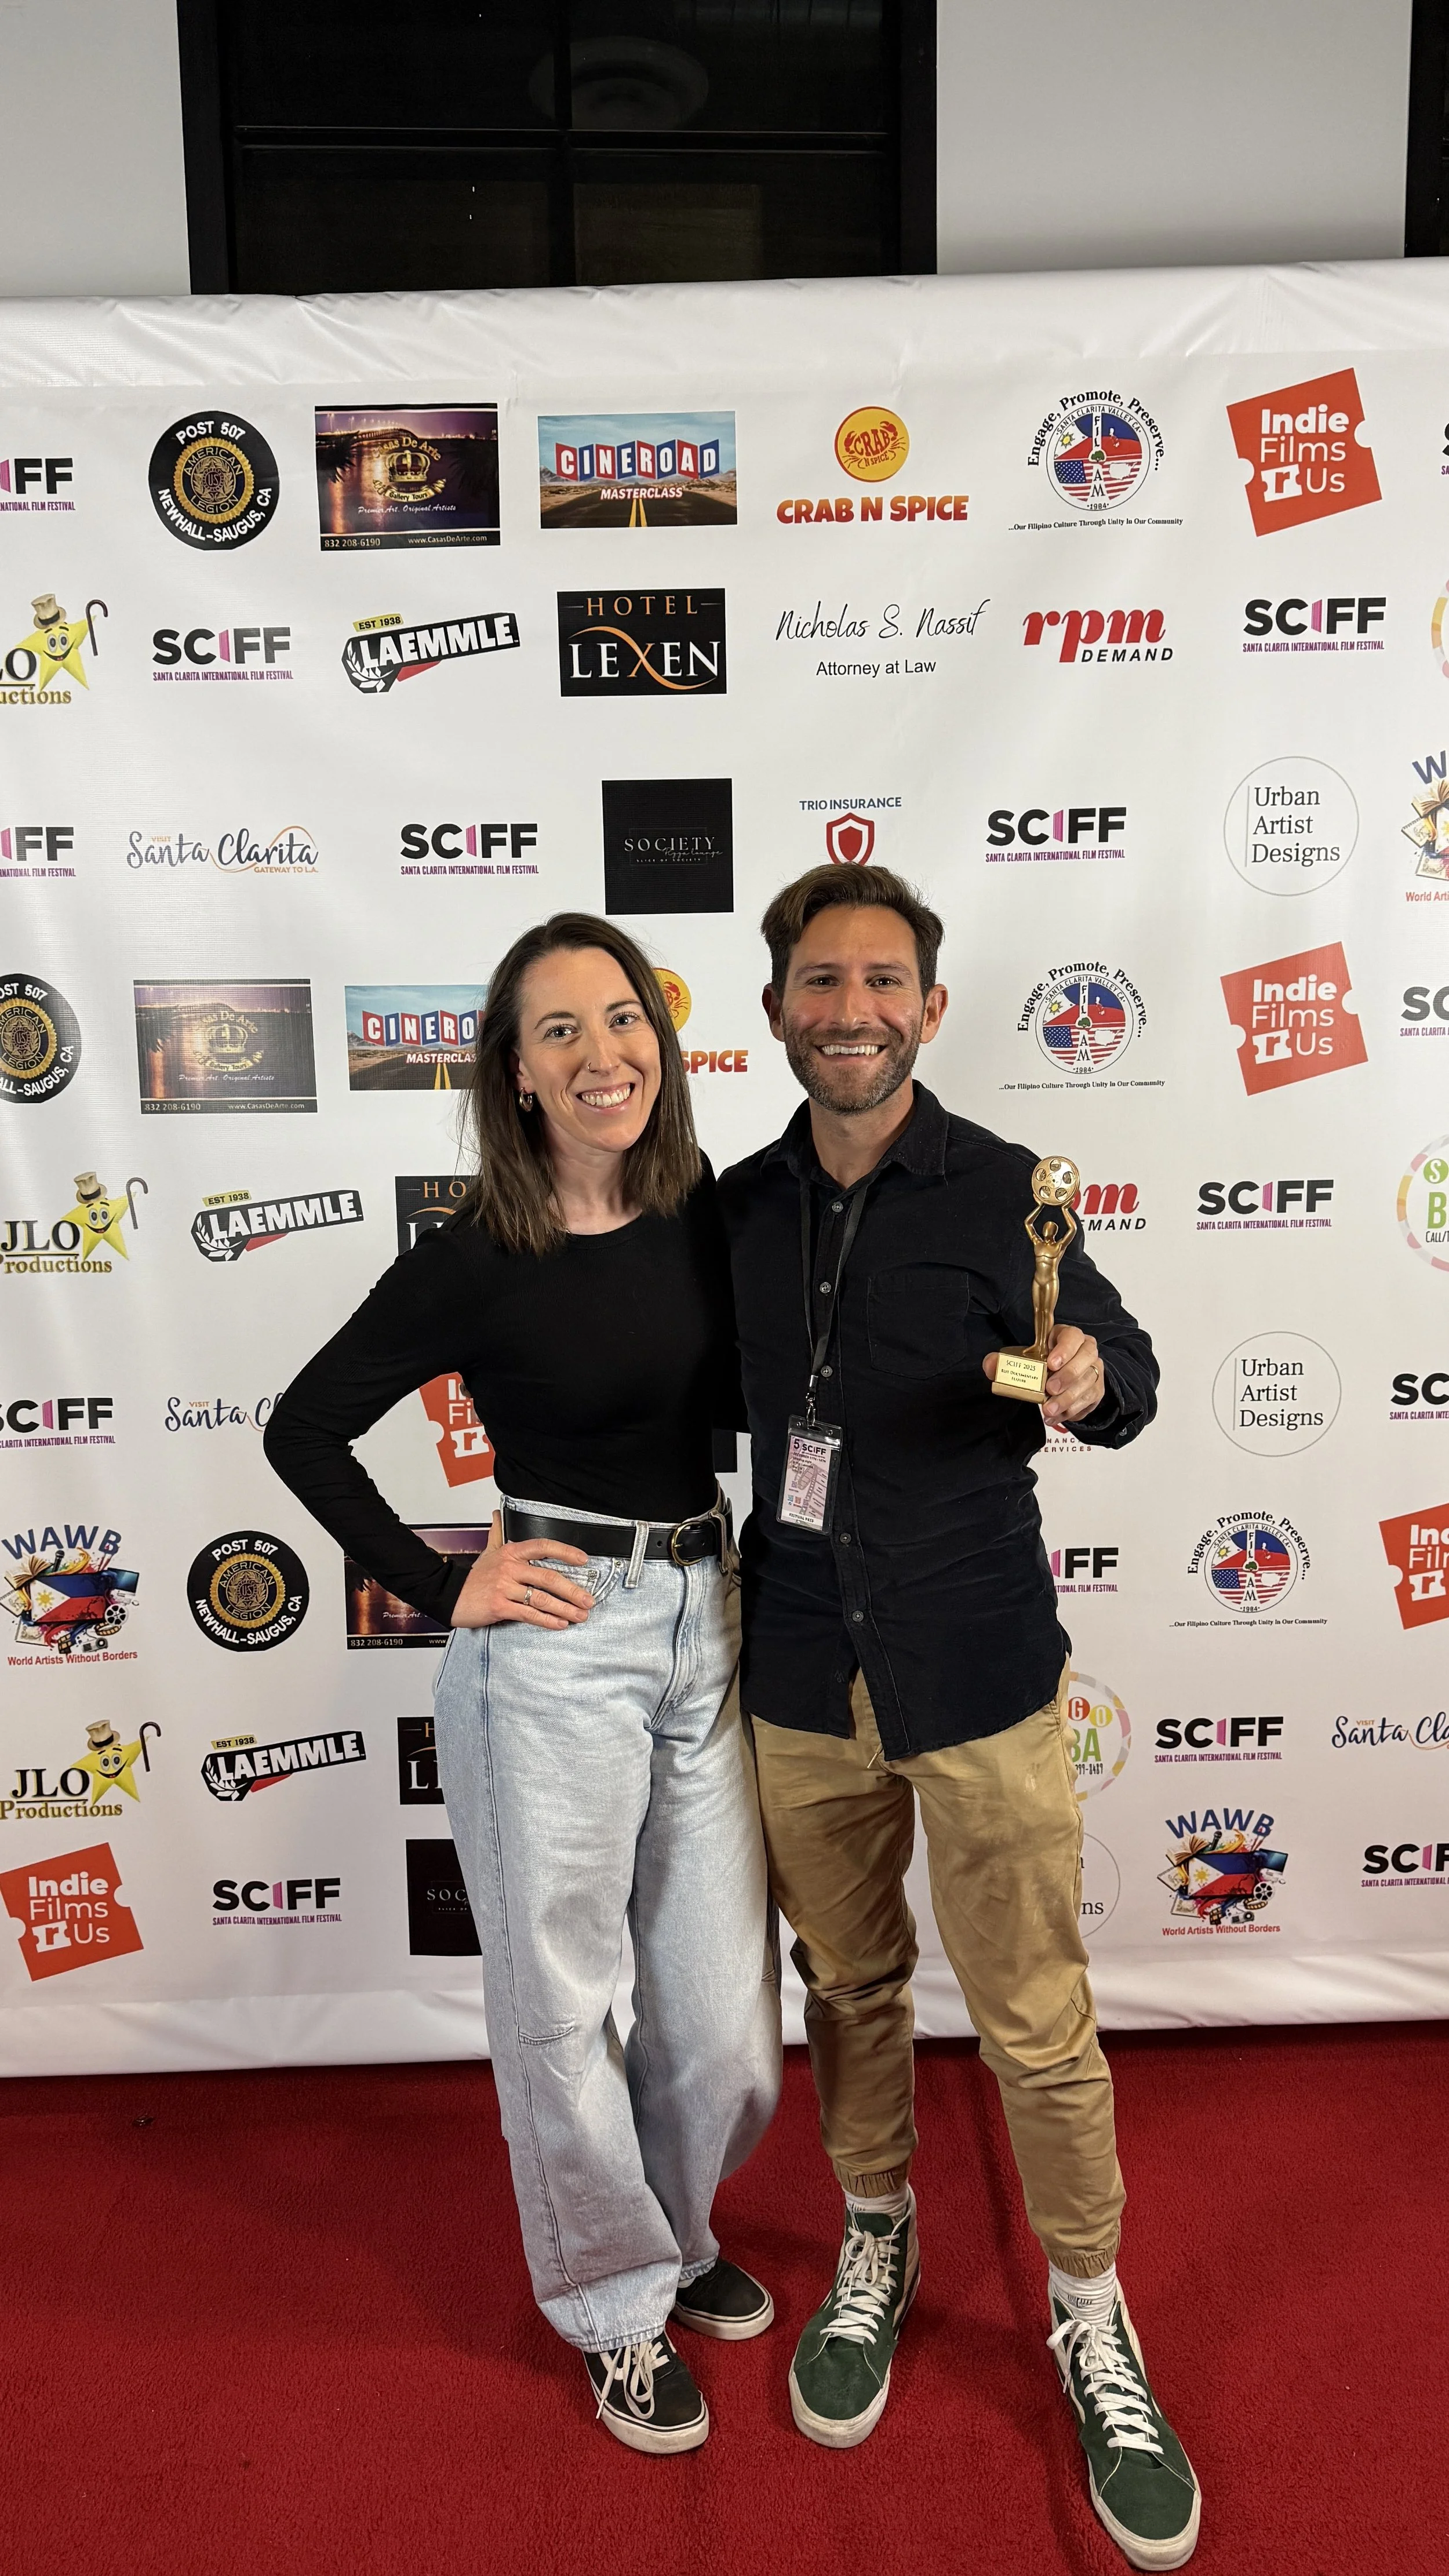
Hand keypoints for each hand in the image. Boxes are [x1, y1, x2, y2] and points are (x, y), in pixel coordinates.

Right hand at [449, 1512, 594, 1630]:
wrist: (448, 1595)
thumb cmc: (472, 1577)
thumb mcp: (487, 1551)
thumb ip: (497, 1533)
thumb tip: (498, 1514)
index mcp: (510, 1552)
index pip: (543, 1546)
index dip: (565, 1552)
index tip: (583, 1560)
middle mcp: (509, 1568)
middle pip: (548, 1577)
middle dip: (573, 1590)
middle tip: (588, 1599)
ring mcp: (504, 1588)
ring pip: (541, 1598)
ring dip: (565, 1608)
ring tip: (579, 1615)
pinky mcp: (500, 1607)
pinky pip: (528, 1614)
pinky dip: (547, 1620)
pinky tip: (559, 1624)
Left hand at [981, 1326, 1106, 1424]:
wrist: (1061, 1376)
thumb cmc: (1042, 1362)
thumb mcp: (1023, 1358)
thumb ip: (1004, 1361)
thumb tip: (990, 1365)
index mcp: (1069, 1336)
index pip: (1073, 1337)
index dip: (1065, 1349)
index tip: (1051, 1363)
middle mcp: (1087, 1351)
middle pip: (1086, 1360)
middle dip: (1068, 1376)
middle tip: (1049, 1390)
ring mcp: (1095, 1371)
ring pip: (1088, 1383)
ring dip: (1068, 1399)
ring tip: (1048, 1410)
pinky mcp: (1096, 1390)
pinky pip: (1089, 1401)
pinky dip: (1072, 1412)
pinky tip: (1055, 1418)